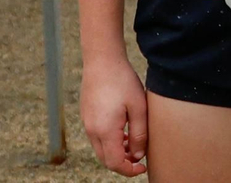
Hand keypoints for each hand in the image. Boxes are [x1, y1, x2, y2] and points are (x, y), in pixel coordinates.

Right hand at [81, 58, 148, 175]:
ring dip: (116, 152)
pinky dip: (110, 141)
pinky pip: (97, 137)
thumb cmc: (123, 81)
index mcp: (105, 131)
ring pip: (101, 149)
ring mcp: (87, 123)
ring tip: (133, 143)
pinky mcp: (86, 116)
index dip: (129, 170)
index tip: (143, 167)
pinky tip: (123, 131)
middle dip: (123, 163)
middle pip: (106, 159)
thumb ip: (139, 134)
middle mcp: (92, 131)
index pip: (114, 163)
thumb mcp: (138, 107)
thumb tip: (138, 155)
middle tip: (140, 159)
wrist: (102, 61)